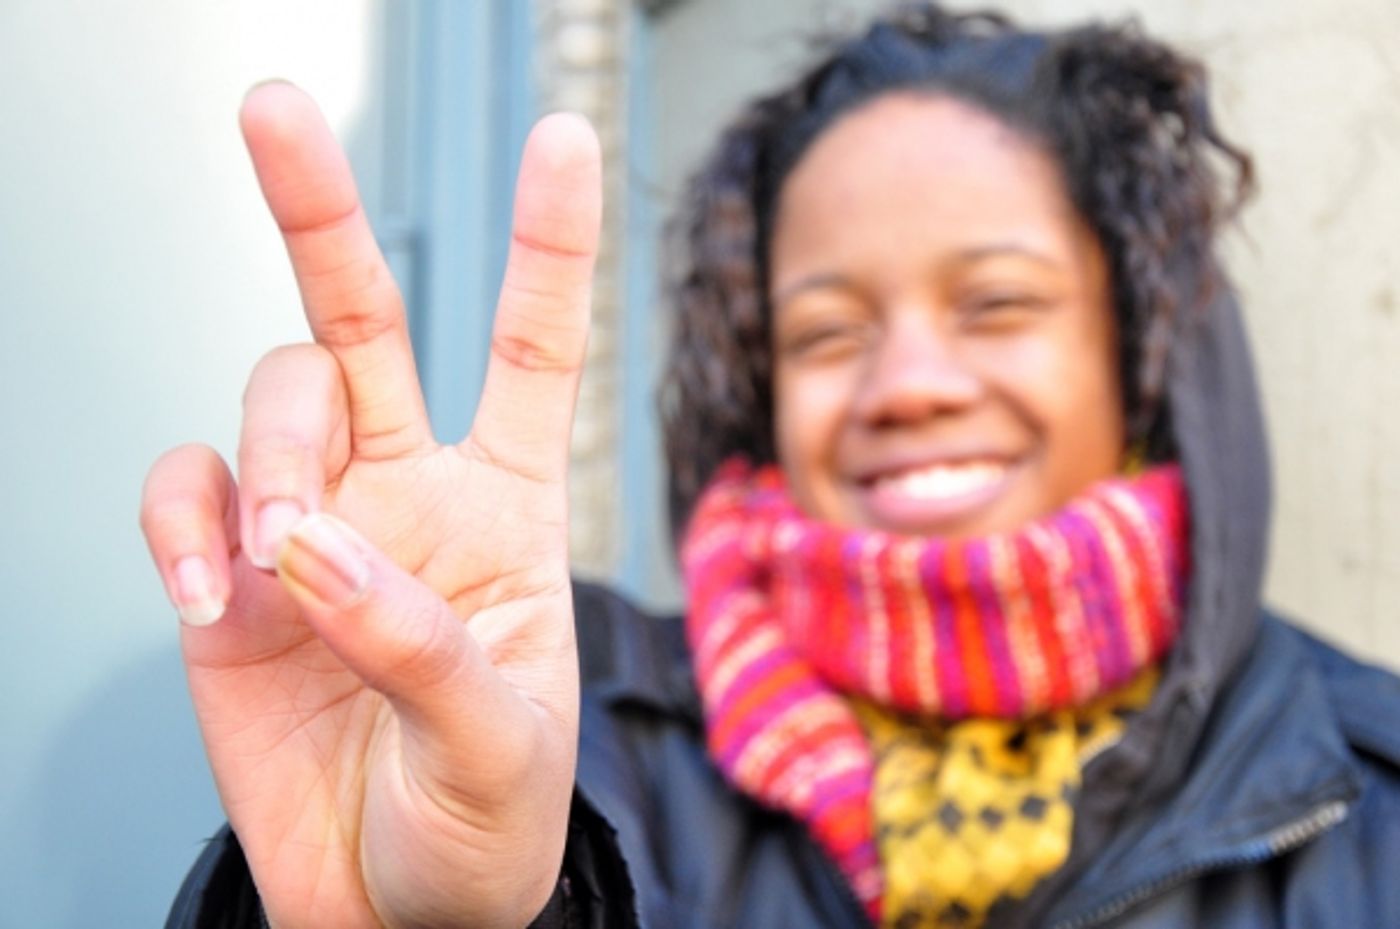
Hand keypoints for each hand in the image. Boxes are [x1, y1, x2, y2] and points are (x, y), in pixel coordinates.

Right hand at [140, 82, 599, 928]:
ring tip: (283, 557)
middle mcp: (408, 490)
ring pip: (268, 401)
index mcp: (509, 507)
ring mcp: (311, 527)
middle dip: (319, 212)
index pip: (534, 351)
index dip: (548, 243)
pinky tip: (214, 595)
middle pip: (363, 318)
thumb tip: (311, 544)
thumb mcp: (500, 744)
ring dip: (269, 455)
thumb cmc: (483, 823)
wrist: (398, 911)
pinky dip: (182, 527)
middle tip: (276, 110)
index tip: (558, 137)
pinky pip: (183, 494)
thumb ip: (417, 641)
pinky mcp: (230, 581)